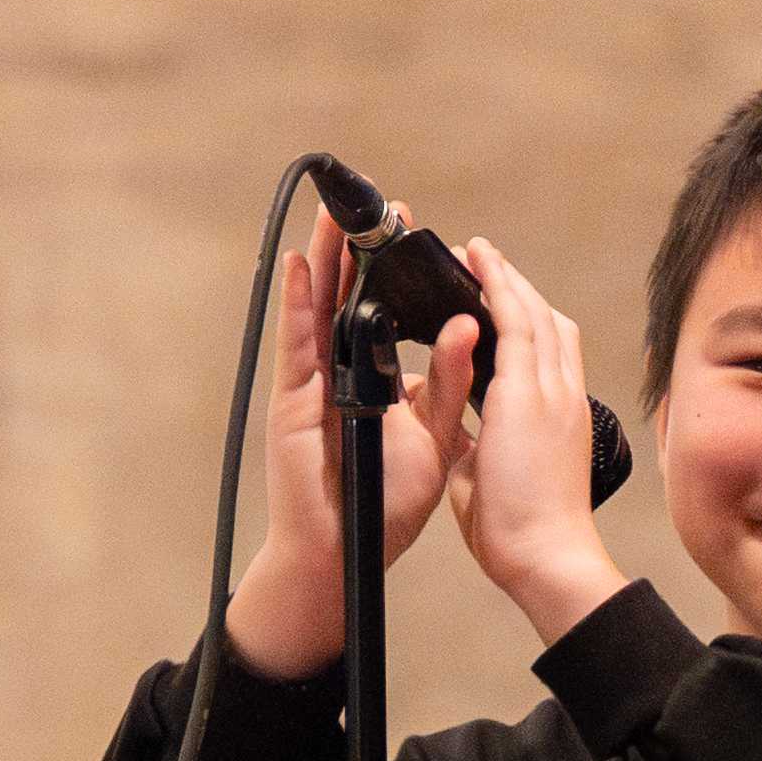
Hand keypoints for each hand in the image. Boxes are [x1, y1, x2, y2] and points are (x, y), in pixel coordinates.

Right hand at [221, 216, 479, 681]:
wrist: (345, 554)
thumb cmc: (386, 504)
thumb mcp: (437, 438)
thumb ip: (451, 385)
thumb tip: (468, 326)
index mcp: (385, 381)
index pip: (395, 315)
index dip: (406, 277)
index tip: (420, 235)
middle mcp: (348, 374)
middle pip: (354, 298)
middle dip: (363, 252)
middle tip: (379, 207)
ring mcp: (316, 383)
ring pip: (321, 307)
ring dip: (327, 259)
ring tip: (335, 213)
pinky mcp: (293, 398)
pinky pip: (296, 340)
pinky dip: (296, 301)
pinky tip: (299, 263)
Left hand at [443, 240, 623, 646]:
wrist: (545, 556)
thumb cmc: (523, 533)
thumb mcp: (494, 478)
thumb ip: (482, 450)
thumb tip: (464, 440)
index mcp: (558, 419)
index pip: (550, 354)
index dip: (525, 321)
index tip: (498, 304)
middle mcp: (563, 395)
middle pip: (548, 321)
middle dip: (514, 289)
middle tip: (482, 261)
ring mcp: (552, 390)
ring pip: (534, 312)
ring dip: (504, 277)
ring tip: (477, 251)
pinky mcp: (530, 392)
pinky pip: (515, 321)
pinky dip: (497, 285)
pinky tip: (478, 262)